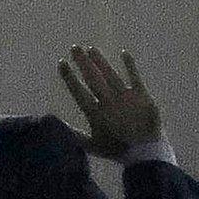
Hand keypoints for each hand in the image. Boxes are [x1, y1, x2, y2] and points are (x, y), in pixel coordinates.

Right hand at [57, 45, 163, 159]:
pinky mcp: (142, 95)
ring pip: (110, 74)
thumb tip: (53, 123)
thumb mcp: (91, 145)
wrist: (145, 151)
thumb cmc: (117, 149)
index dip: (69, 76)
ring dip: (100, 60)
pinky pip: (135, 76)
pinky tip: (124, 52)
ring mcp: (125, 96)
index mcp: (95, 113)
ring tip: (91, 48)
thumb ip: (73, 133)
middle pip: (93, 78)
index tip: (62, 62)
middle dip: (82, 62)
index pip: (78, 91)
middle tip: (74, 47)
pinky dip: (129, 64)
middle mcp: (108, 101)